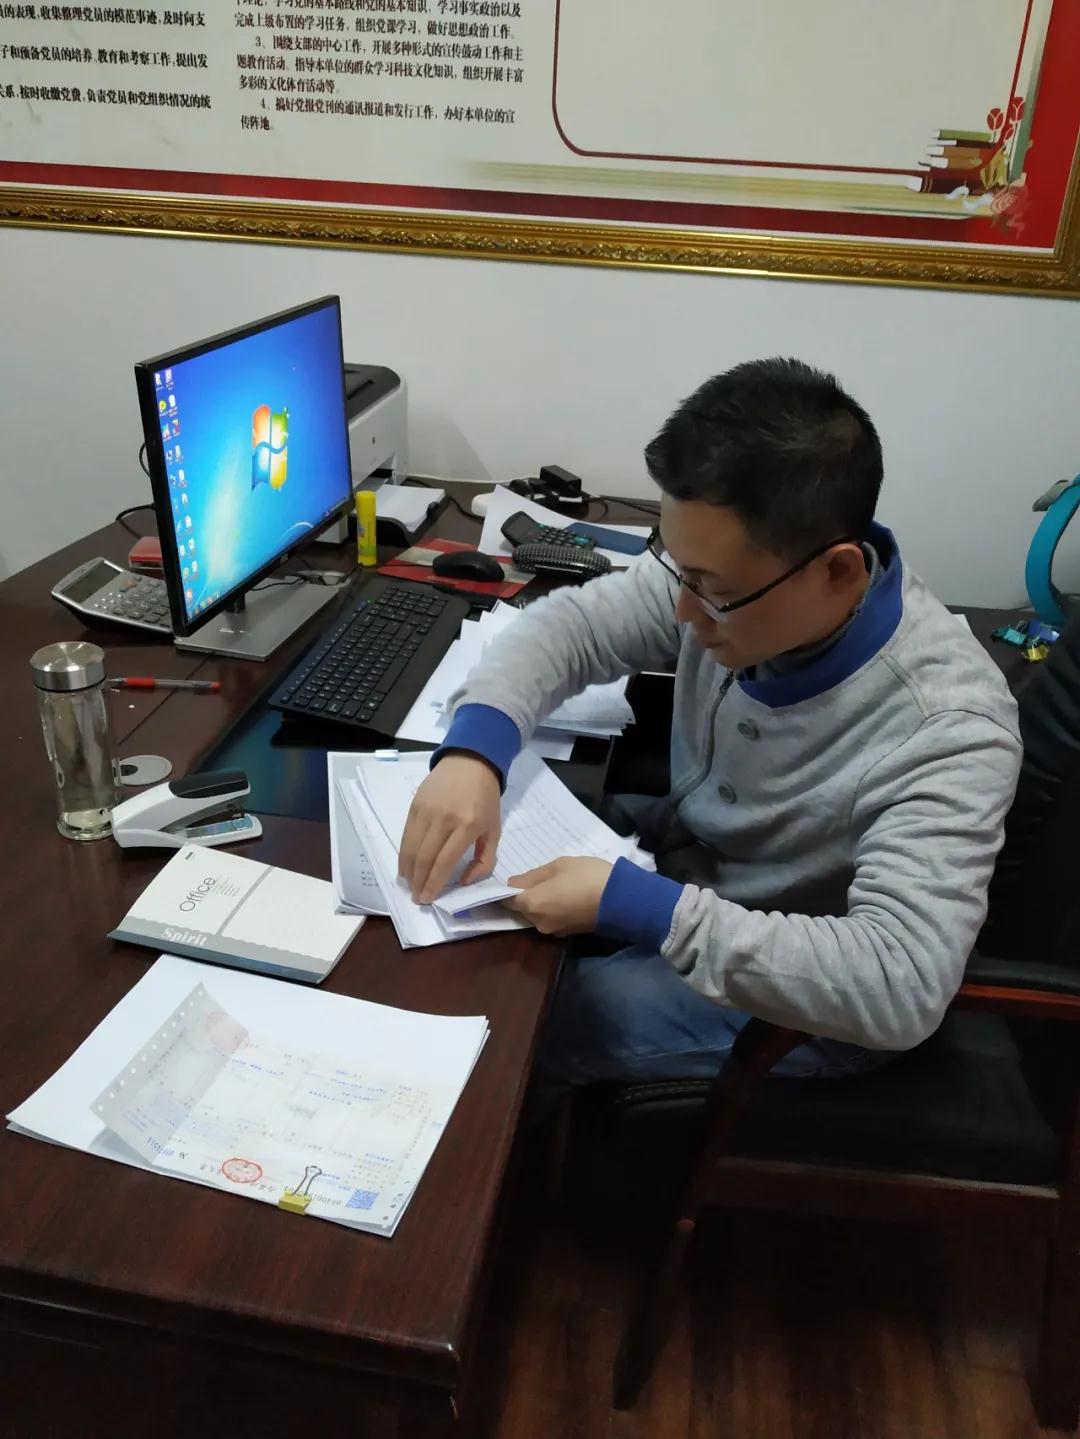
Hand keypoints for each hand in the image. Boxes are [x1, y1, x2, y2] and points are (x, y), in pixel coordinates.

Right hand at [398, 754, 501, 903]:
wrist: (470, 762)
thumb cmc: (485, 799)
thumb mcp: (495, 829)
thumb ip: (485, 860)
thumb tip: (464, 882)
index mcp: (467, 825)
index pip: (444, 861)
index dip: (434, 883)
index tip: (428, 899)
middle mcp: (444, 818)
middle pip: (425, 858)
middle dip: (418, 882)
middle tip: (417, 898)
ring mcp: (427, 811)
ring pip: (411, 848)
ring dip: (408, 871)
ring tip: (410, 885)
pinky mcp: (415, 805)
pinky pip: (406, 835)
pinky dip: (403, 854)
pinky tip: (405, 867)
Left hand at [505, 857, 612, 936]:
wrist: (621, 899)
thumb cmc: (587, 876)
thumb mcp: (558, 866)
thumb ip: (531, 876)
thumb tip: (512, 884)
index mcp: (532, 905)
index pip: (507, 900)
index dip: (507, 890)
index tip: (514, 880)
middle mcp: (538, 923)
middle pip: (522, 909)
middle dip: (526, 896)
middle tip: (541, 878)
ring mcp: (553, 930)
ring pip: (538, 915)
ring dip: (541, 903)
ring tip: (556, 885)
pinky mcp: (567, 933)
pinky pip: (552, 919)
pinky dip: (553, 909)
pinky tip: (565, 896)